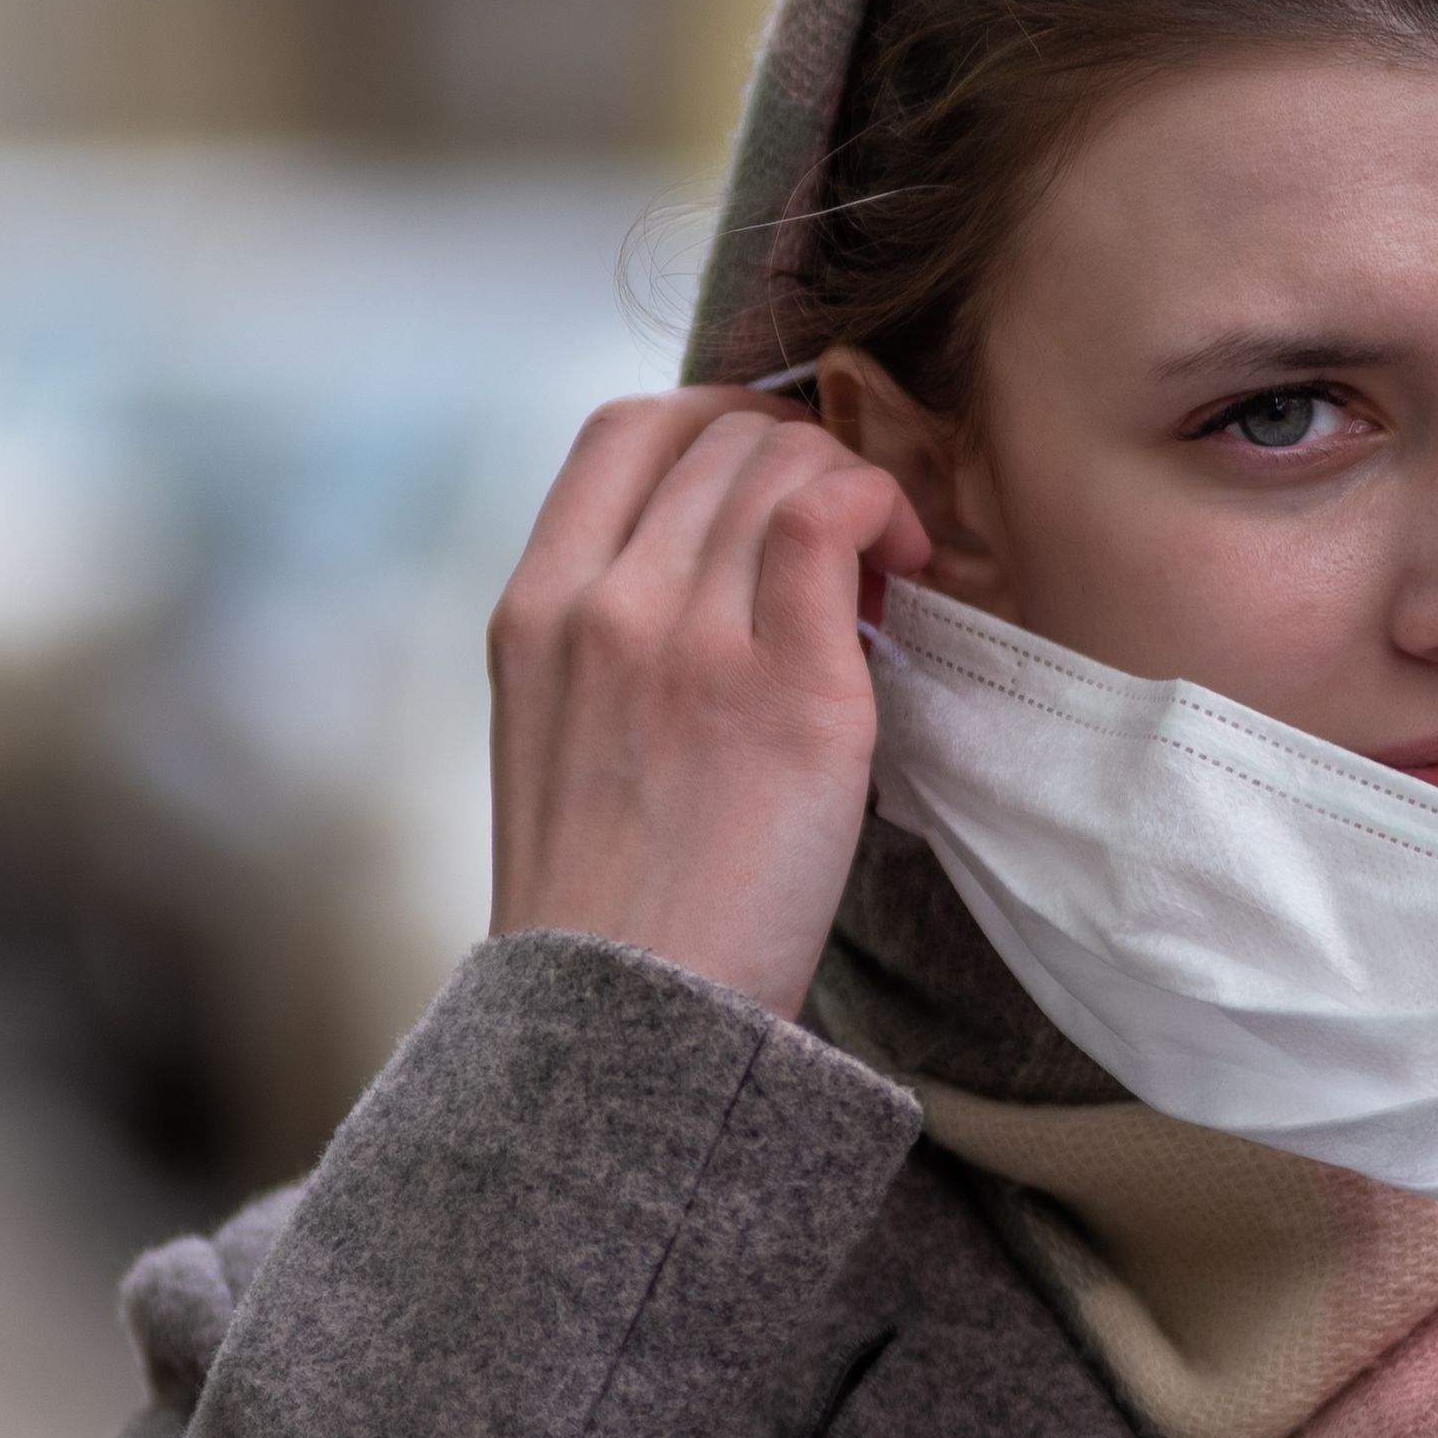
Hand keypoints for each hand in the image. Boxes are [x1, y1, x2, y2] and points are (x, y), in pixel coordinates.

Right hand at [486, 385, 926, 1016]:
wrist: (628, 1019)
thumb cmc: (618, 901)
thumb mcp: (564, 734)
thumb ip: (615, 632)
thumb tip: (731, 555)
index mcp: (532, 612)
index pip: (623, 429)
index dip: (719, 418)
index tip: (773, 468)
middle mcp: (600, 607)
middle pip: (721, 436)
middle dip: (803, 457)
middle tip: (850, 535)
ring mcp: (686, 640)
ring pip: (782, 463)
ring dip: (853, 487)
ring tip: (884, 564)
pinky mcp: (785, 689)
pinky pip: (830, 518)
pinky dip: (883, 508)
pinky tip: (904, 562)